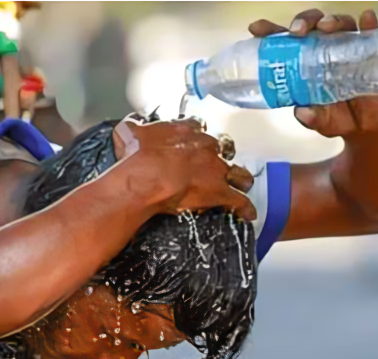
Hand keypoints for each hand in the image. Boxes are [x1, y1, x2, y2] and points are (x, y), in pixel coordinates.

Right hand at [114, 117, 255, 218]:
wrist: (145, 178)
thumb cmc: (136, 156)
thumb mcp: (129, 132)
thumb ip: (134, 127)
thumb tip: (129, 128)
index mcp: (186, 130)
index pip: (199, 126)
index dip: (198, 135)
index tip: (194, 140)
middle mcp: (206, 146)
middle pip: (223, 147)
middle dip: (222, 155)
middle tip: (215, 164)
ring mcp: (215, 169)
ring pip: (238, 172)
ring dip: (240, 178)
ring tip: (241, 184)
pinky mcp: (219, 192)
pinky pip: (239, 201)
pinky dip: (244, 207)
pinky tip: (248, 213)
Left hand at [249, 9, 377, 138]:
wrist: (364, 128)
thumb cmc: (335, 118)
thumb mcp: (319, 121)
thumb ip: (310, 118)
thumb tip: (304, 112)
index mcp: (303, 61)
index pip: (284, 41)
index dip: (269, 31)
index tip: (256, 28)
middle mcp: (324, 49)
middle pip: (311, 25)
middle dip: (303, 22)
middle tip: (297, 31)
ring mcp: (347, 49)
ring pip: (339, 24)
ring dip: (331, 21)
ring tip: (326, 27)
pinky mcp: (370, 53)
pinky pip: (370, 34)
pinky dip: (368, 25)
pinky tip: (367, 19)